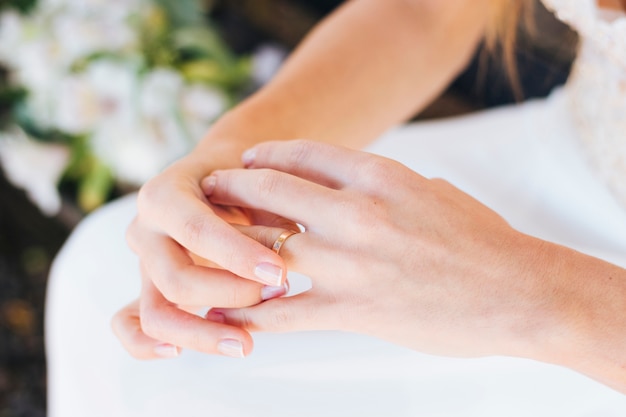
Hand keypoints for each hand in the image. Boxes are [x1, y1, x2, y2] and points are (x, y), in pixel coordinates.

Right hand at [112, 147, 294, 359]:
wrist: (224, 174)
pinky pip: (129, 323)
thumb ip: (264, 216)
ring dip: (202, 333)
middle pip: (176, 279)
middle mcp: (145, 229)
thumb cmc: (244, 179)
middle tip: (279, 291)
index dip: (237, 256)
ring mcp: (142, 263)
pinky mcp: (147, 288)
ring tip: (246, 343)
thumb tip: (284, 258)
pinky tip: (178, 354)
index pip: (196, 231)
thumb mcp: (256, 185)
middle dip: (232, 293)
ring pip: (155, 313)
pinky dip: (145, 344)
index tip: (279, 272)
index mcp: (164, 195)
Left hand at [204, 140, 558, 358]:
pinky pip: (282, 310)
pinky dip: (247, 310)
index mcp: (380, 175)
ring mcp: (350, 262)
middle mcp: (357, 211)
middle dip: (231, 186)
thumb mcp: (431, 191)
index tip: (247, 162)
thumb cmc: (483, 239)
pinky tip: (224, 310)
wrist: (520, 292)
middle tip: (208, 189)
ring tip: (204, 247)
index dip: (267, 155)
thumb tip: (356, 186)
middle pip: (271, 190)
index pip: (304, 154)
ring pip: (264, 246)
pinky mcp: (352, 309)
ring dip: (227, 245)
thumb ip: (386, 185)